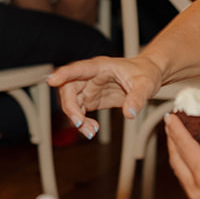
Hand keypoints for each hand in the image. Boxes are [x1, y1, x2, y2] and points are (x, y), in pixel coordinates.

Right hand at [48, 54, 163, 138]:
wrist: (148, 76)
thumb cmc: (146, 73)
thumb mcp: (146, 84)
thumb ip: (137, 98)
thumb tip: (129, 114)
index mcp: (100, 66)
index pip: (78, 68)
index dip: (64, 74)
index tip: (52, 80)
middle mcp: (90, 76)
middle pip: (68, 88)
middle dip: (70, 107)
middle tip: (79, 122)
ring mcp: (88, 88)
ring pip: (71, 103)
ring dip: (76, 119)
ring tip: (91, 131)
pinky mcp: (91, 99)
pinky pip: (79, 112)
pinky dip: (82, 123)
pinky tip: (92, 130)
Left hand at [163, 114, 199, 198]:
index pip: (183, 144)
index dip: (176, 128)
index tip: (171, 118)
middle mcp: (195, 190)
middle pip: (176, 159)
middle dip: (173, 140)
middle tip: (173, 125)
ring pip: (180, 172)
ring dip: (179, 154)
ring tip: (182, 139)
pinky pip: (187, 183)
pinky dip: (188, 169)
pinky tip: (194, 159)